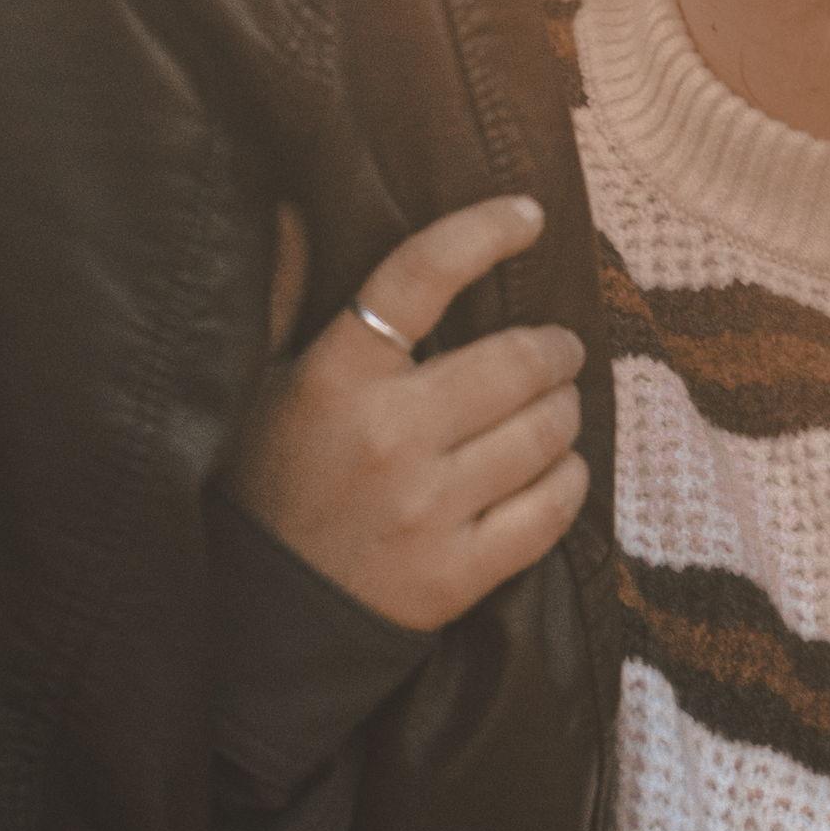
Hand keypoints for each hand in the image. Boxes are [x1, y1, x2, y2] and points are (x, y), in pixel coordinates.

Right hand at [227, 194, 588, 633]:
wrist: (259, 625)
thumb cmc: (265, 486)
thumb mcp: (259, 385)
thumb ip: (283, 294)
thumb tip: (293, 205)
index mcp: (334, 379)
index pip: (420, 276)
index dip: (483, 232)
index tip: (529, 215)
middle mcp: (387, 438)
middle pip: (516, 361)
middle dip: (554, 346)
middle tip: (557, 347)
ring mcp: (426, 510)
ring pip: (546, 432)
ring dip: (565, 409)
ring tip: (555, 405)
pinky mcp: (457, 574)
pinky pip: (552, 510)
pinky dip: (570, 480)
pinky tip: (559, 469)